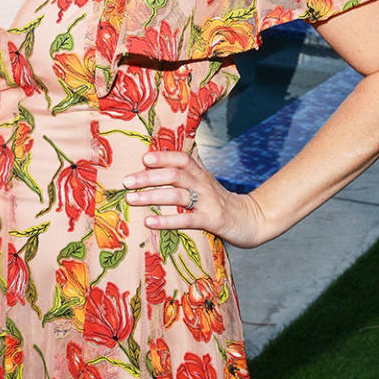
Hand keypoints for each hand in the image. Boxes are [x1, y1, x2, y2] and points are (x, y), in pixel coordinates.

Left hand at [123, 149, 268, 248]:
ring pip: (177, 194)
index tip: (143, 158)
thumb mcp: (203, 183)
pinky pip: (187, 219)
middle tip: (126, 182)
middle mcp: (203, 183)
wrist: (252, 220)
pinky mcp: (212, 221)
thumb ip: (185, 173)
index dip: (163, 156)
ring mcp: (208, 202)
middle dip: (148, 177)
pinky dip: (166, 220)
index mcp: (200, 173)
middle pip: (174, 174)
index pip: (181, 158)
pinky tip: (149, 221)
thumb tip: (154, 164)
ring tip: (131, 199)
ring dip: (152, 196)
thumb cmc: (219, 201)